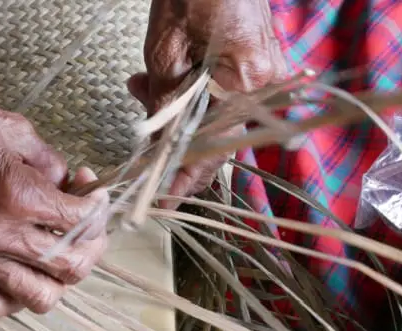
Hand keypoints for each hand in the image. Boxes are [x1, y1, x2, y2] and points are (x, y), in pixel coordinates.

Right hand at [0, 61, 107, 320]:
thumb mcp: (14, 130)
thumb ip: (51, 164)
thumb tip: (70, 186)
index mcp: (16, 195)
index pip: (81, 221)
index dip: (98, 207)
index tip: (93, 194)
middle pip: (70, 267)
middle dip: (91, 245)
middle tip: (87, 225)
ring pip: (39, 298)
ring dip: (59, 279)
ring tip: (58, 254)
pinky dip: (15, 299)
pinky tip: (21, 275)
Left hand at [128, 0, 286, 202]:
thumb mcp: (166, 54)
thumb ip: (165, 108)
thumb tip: (156, 152)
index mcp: (246, 86)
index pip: (212, 155)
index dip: (184, 183)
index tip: (162, 204)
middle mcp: (263, 85)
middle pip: (213, 139)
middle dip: (171, 143)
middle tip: (137, 142)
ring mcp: (263, 72)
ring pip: (212, 116)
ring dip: (173, 113)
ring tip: (139, 87)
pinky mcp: (255, 60)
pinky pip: (220, 93)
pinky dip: (188, 93)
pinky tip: (155, 77)